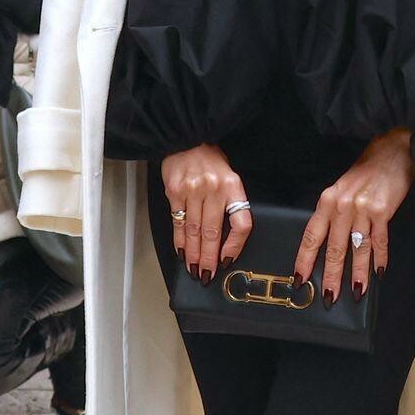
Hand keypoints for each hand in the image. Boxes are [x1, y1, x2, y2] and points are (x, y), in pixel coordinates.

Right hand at [161, 144, 251, 282]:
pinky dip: (179, 240)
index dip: (235, 246)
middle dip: (209, 258)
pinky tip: (180, 252)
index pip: (240, 223)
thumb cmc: (211, 162)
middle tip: (207, 275)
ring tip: (194, 269)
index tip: (228, 260)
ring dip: (193, 254)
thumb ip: (230, 204)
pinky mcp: (174, 192)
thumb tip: (226, 239)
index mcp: (233, 187)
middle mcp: (213, 190)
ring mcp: (192, 191)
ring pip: (193, 231)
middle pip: (212, 232)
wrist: (187, 139)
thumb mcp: (230, 178)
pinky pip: (177, 222)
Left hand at [295, 127, 414, 301]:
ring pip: (357, 249)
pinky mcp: (383, 211)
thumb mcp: (342, 188)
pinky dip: (379, 258)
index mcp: (328, 201)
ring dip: (357, 274)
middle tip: (329, 297)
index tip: (300, 279)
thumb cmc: (366, 170)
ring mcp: (363, 209)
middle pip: (334, 248)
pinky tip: (378, 272)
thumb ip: (334, 213)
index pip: (312, 236)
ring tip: (355, 292)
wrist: (391, 150)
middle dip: (331, 276)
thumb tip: (329, 242)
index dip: (305, 260)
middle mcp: (342, 206)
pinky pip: (379, 241)